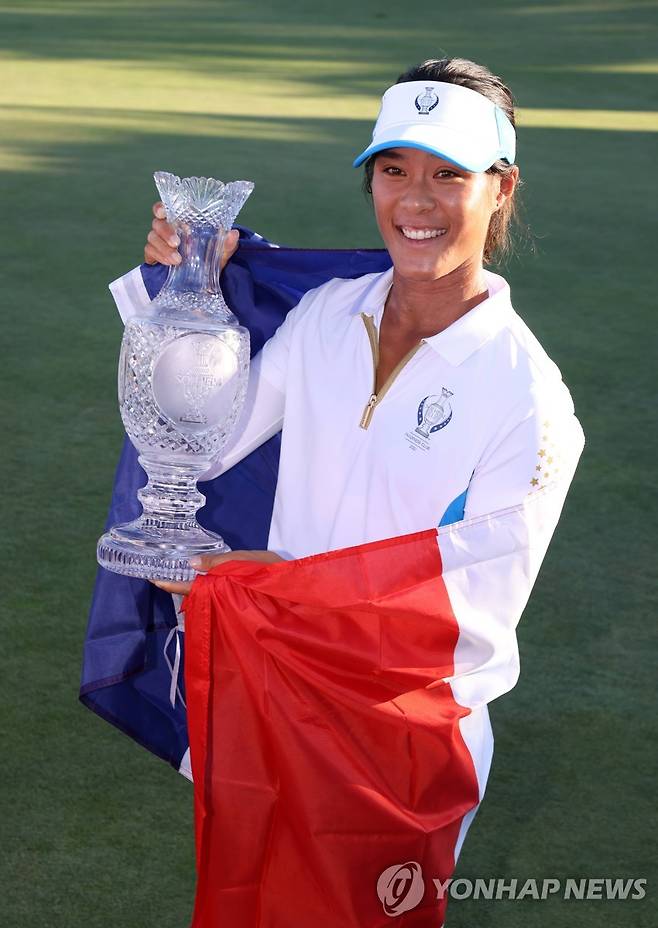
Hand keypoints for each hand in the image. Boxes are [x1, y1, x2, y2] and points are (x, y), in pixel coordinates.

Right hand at [143, 201, 239, 267]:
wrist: (206, 278)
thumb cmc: (211, 257)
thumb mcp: (222, 251)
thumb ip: (228, 244)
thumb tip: (233, 234)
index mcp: (180, 221)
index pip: (164, 208)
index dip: (160, 208)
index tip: (163, 212)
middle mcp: (167, 229)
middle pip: (157, 224)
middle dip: (166, 232)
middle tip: (177, 243)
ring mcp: (160, 242)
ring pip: (152, 238)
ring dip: (163, 248)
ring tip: (177, 260)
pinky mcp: (154, 256)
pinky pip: (150, 253)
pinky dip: (159, 257)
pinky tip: (169, 264)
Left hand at [152, 550, 284, 594]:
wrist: (294, 589)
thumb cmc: (270, 574)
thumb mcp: (244, 561)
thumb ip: (218, 563)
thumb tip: (191, 563)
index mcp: (219, 588)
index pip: (188, 587)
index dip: (170, 583)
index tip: (152, 579)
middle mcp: (221, 598)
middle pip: (194, 592)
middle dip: (179, 582)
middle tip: (162, 569)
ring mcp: (229, 600)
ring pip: (205, 593)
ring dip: (193, 583)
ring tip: (179, 569)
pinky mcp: (238, 599)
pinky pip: (217, 593)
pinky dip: (209, 583)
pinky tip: (206, 575)